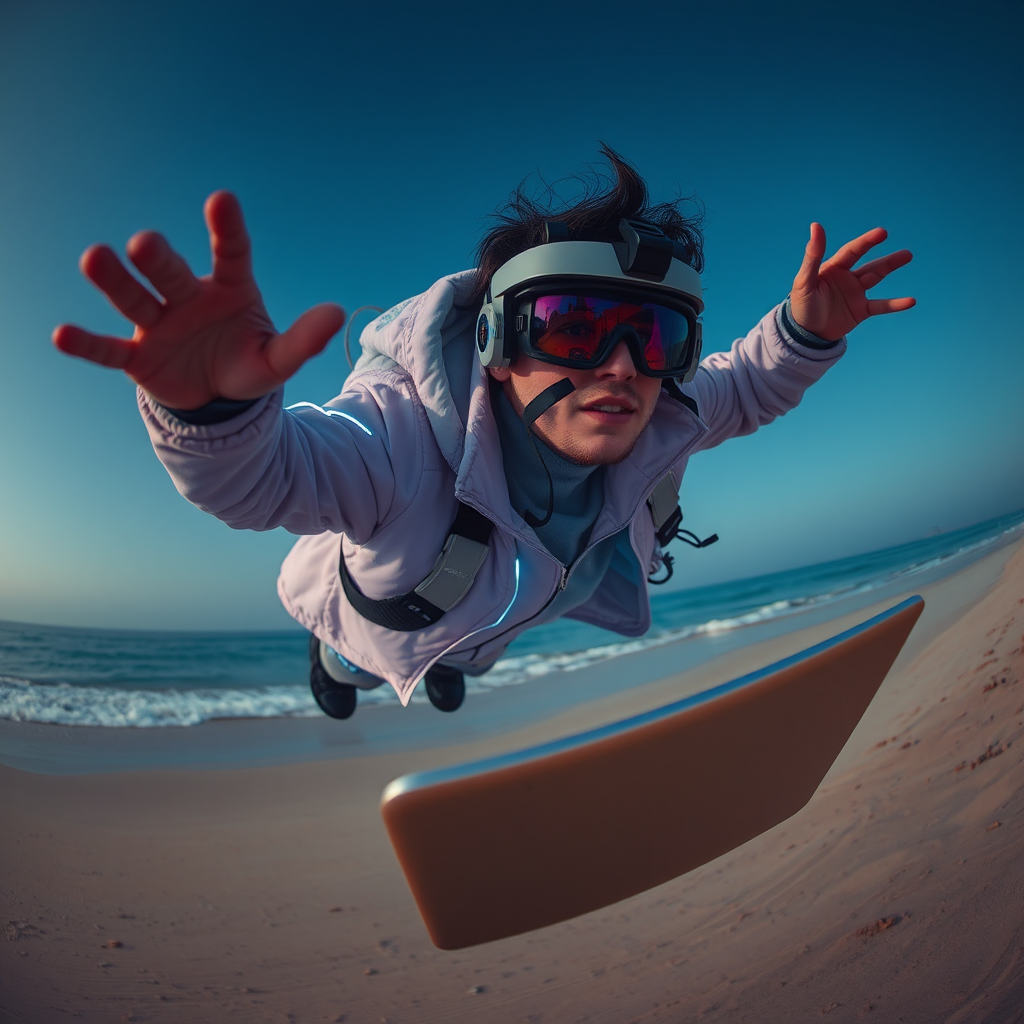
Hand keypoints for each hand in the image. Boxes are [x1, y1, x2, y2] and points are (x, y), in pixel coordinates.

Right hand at [53, 192, 344, 409]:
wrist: (217, 397)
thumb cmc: (247, 363)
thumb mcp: (278, 358)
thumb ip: (303, 339)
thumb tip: (336, 313)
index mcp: (230, 290)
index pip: (231, 254)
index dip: (227, 230)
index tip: (221, 200)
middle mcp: (189, 297)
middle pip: (171, 272)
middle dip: (157, 258)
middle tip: (144, 243)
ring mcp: (159, 324)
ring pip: (136, 298)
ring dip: (115, 280)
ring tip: (94, 258)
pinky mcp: (137, 357)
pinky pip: (110, 350)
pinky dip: (88, 344)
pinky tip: (61, 334)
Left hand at [789, 224, 914, 341]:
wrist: (804, 333)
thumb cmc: (801, 305)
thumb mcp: (804, 281)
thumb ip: (812, 255)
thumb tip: (816, 225)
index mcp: (834, 268)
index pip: (852, 251)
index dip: (866, 242)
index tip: (882, 233)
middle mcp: (847, 277)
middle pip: (871, 265)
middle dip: (887, 259)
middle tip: (905, 253)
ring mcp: (856, 294)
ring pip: (877, 278)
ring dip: (891, 267)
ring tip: (907, 256)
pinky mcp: (860, 310)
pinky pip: (880, 306)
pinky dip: (895, 304)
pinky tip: (910, 301)